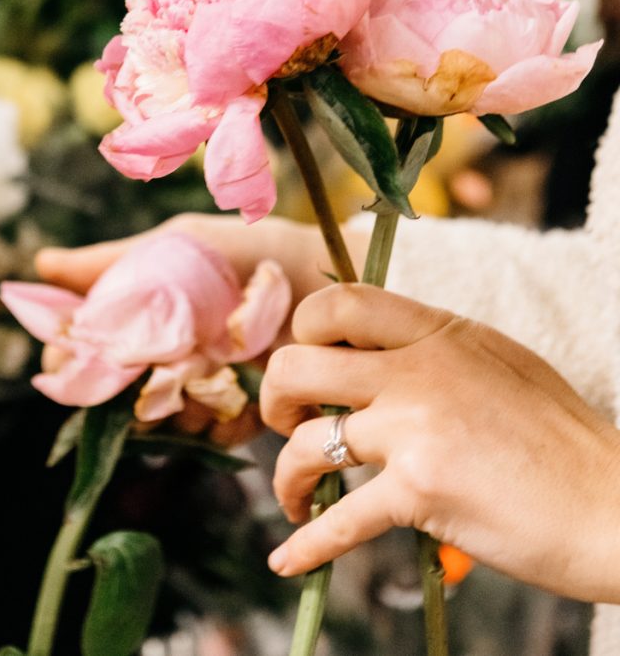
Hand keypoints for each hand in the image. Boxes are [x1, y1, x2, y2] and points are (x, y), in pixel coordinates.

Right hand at [33, 214, 364, 445]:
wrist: (324, 272)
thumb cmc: (248, 250)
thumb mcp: (179, 243)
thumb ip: (115, 260)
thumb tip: (41, 262)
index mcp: (147, 319)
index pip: (88, 349)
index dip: (72, 356)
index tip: (68, 356)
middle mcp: (167, 358)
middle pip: (118, 394)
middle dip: (124, 388)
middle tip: (146, 367)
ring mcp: (204, 389)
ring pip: (162, 418)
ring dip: (175, 401)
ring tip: (206, 367)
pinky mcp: (243, 413)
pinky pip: (213, 434)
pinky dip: (219, 420)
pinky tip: (236, 393)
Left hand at [260, 283, 619, 602]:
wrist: (614, 505)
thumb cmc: (561, 440)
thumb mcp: (498, 364)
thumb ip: (435, 352)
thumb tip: (373, 357)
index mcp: (439, 331)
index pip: (340, 302)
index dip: (304, 330)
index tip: (308, 365)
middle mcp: (420, 368)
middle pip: (299, 363)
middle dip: (274, 398)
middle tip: (286, 422)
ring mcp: (416, 426)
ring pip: (306, 440)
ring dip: (287, 476)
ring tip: (296, 497)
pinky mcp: (422, 489)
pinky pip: (340, 520)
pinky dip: (307, 545)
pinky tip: (287, 558)